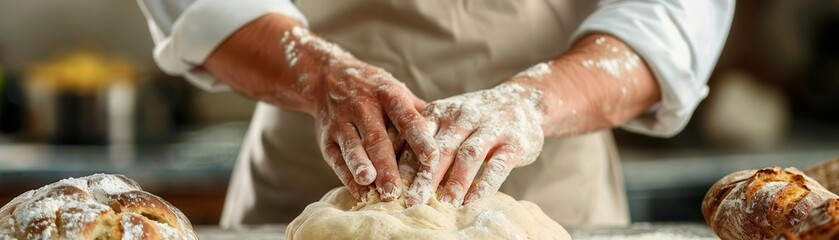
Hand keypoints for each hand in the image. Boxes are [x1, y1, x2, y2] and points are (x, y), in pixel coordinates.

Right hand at [283, 27, 439, 201]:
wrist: (328, 77)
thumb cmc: (375, 90)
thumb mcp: (398, 92)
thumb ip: (420, 114)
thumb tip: (449, 138)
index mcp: (389, 95)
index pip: (407, 118)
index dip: (420, 138)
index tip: (432, 158)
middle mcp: (364, 107)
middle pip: (377, 138)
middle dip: (387, 165)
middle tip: (397, 189)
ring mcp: (342, 122)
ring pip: (353, 147)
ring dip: (361, 167)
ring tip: (370, 185)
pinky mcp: (326, 138)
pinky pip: (336, 159)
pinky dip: (346, 177)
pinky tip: (358, 192)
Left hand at [404, 82, 545, 206]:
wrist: (523, 100)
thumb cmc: (474, 119)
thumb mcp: (447, 119)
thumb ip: (424, 140)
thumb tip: (391, 170)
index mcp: (441, 111)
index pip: (418, 140)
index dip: (404, 165)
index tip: (392, 188)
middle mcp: (464, 116)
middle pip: (441, 149)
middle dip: (426, 177)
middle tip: (413, 201)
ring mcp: (490, 128)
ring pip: (469, 156)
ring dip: (455, 181)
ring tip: (444, 204)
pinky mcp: (514, 143)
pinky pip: (497, 166)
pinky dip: (484, 184)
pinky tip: (473, 201)